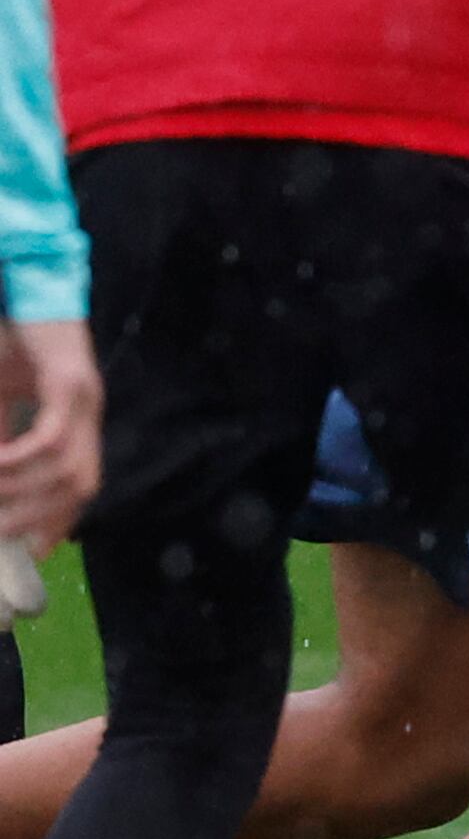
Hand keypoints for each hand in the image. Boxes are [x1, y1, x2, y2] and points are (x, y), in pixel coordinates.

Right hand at [0, 315, 100, 559]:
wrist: (28, 286)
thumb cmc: (13, 341)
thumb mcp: (1, 397)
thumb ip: (0, 434)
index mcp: (79, 420)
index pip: (80, 484)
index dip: (59, 522)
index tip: (33, 552)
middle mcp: (89, 412)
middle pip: (80, 485)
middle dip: (39, 517)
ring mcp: (84, 397)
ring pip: (64, 468)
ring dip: (21, 491)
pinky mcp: (69, 379)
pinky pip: (49, 437)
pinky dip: (20, 459)